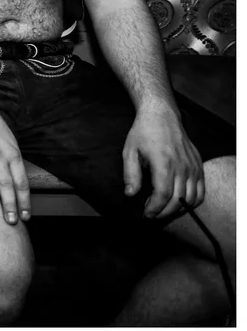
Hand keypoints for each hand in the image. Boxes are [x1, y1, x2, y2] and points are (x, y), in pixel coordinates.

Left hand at [123, 103, 203, 218]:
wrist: (162, 115)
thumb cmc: (143, 133)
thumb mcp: (129, 151)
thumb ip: (130, 175)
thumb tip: (130, 194)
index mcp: (164, 162)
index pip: (163, 194)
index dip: (155, 208)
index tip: (146, 214)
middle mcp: (182, 166)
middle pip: (177, 200)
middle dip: (164, 212)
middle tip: (152, 215)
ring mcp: (193, 167)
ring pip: (191, 198)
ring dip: (178, 209)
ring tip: (164, 210)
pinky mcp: (199, 166)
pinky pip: (200, 191)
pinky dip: (192, 201)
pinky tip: (179, 202)